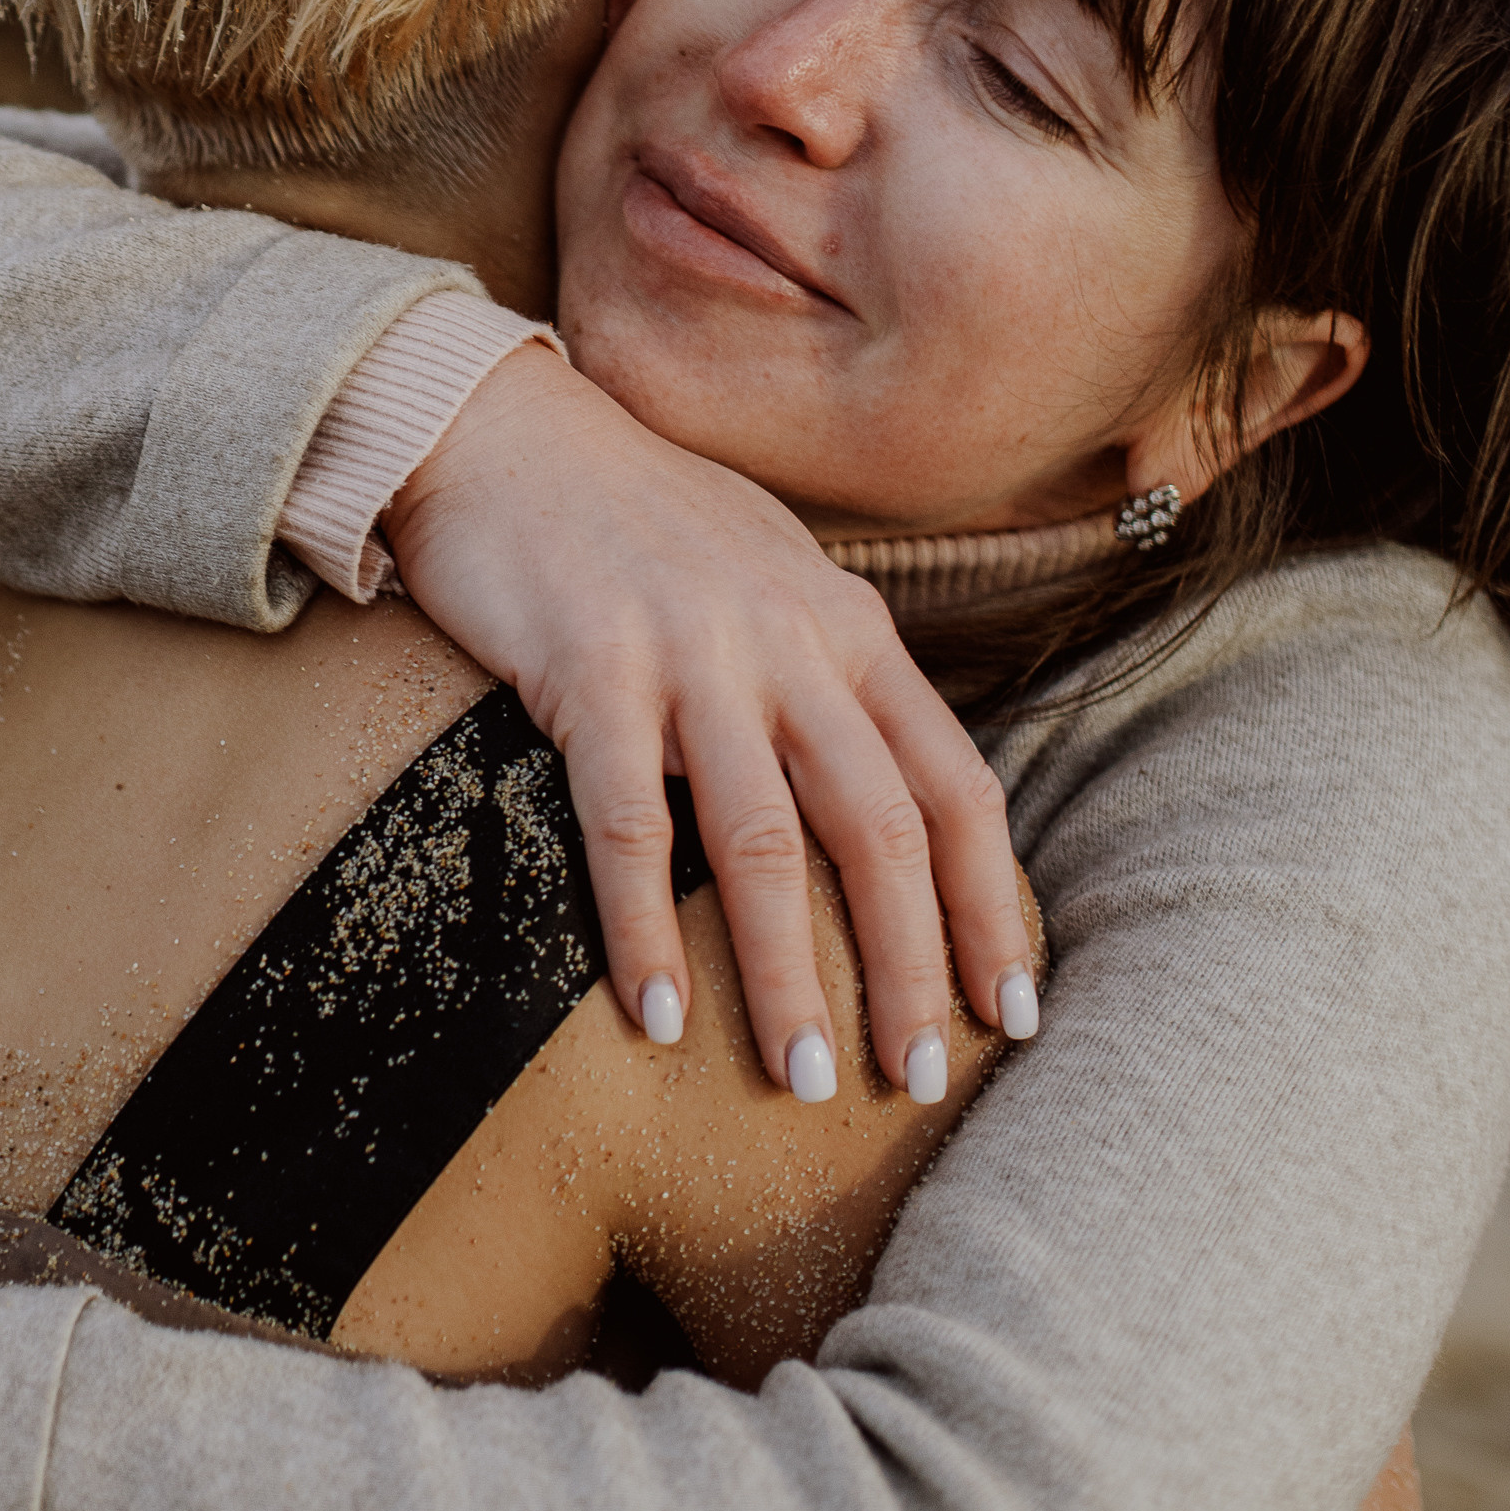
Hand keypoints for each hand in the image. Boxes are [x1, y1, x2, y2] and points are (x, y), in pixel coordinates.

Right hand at [384, 345, 1032, 1095]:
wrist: (498, 429)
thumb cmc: (631, 515)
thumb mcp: (766, 574)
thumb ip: (828, 667)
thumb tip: (884, 778)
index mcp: (845, 624)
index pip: (954, 782)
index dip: (987, 906)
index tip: (1010, 1012)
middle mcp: (787, 637)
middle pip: (878, 827)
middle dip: (909, 968)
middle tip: (917, 1081)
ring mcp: (691, 651)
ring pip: (764, 841)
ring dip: (788, 975)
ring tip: (805, 1080)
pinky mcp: (589, 667)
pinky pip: (626, 823)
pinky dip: (642, 931)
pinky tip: (654, 1018)